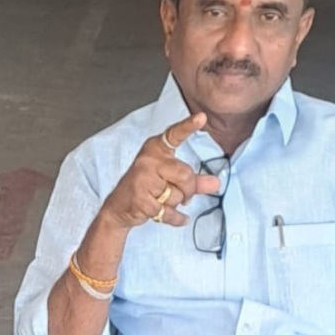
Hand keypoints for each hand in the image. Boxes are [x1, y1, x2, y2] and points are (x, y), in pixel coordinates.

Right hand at [100, 113, 220, 228]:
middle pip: (185, 174)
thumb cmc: (145, 188)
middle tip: (181, 195)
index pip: (174, 135)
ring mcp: (142, 179)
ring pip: (177, 195)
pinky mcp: (141, 198)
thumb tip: (215, 183)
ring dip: (175, 204)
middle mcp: (148, 160)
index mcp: (156, 150)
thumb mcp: (170, 180)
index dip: (188, 126)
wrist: (118, 207)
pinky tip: (169, 215)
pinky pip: (169, 211)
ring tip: (161, 201)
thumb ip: (194, 181)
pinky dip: (174, 218)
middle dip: (188, 190)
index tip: (201, 117)